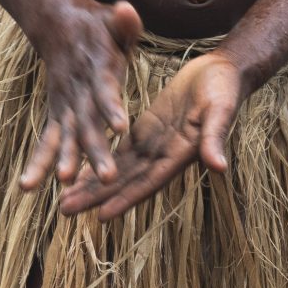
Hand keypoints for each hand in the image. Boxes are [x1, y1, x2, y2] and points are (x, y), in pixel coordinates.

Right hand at [18, 0, 142, 194]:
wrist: (59, 25)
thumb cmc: (98, 26)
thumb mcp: (113, 20)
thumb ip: (124, 22)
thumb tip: (126, 10)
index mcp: (98, 68)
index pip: (105, 90)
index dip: (111, 107)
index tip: (121, 127)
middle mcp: (79, 90)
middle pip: (88, 123)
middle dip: (96, 151)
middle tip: (106, 177)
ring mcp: (65, 105)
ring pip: (67, 137)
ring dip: (65, 160)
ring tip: (64, 183)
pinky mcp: (57, 115)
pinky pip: (47, 142)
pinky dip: (38, 163)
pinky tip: (26, 187)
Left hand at [58, 52, 244, 220]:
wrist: (222, 71)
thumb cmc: (225, 88)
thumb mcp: (221, 110)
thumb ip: (214, 137)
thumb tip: (218, 167)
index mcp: (180, 154)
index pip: (148, 181)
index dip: (125, 198)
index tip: (101, 215)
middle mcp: (163, 155)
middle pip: (125, 181)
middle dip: (95, 197)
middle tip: (64, 210)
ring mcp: (153, 144)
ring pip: (117, 169)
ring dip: (91, 184)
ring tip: (63, 199)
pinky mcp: (146, 128)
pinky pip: (119, 150)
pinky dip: (100, 161)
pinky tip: (79, 170)